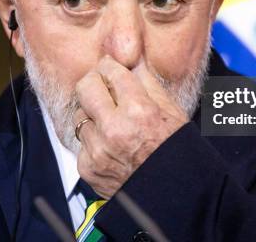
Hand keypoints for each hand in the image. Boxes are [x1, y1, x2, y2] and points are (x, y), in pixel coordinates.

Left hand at [73, 56, 188, 198]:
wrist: (172, 196)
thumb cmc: (176, 153)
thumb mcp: (171, 111)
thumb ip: (146, 81)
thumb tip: (130, 60)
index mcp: (139, 111)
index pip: (111, 71)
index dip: (111, 67)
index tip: (112, 69)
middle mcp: (115, 130)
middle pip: (85, 86)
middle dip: (94, 82)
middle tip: (103, 86)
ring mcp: (98, 150)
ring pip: (79, 114)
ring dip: (92, 113)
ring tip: (111, 122)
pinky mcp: (88, 167)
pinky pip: (80, 141)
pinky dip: (92, 140)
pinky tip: (110, 145)